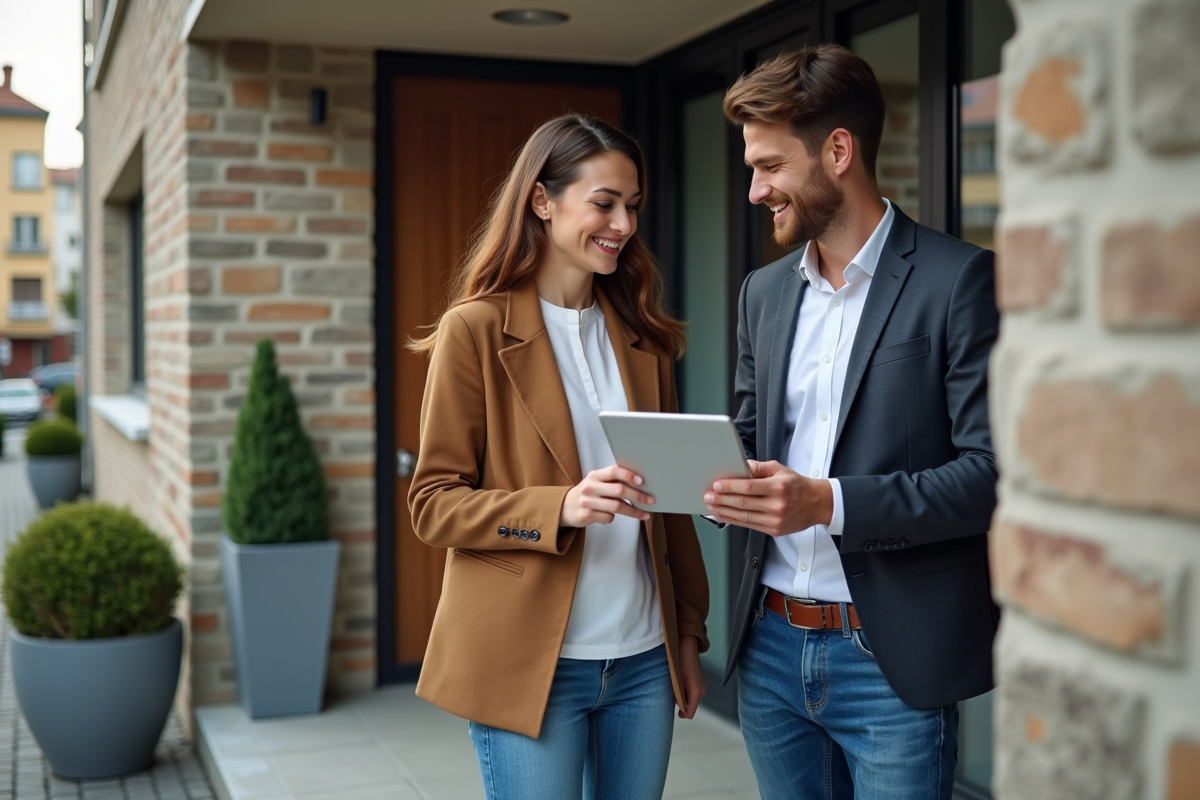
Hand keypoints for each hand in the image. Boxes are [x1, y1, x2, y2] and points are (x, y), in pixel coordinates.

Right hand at [561, 465, 653, 527]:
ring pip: (617, 506)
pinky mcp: (586, 516)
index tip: (642, 481)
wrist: (565, 507)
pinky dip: (613, 517)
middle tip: (651, 500)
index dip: (629, 475)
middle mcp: (590, 487)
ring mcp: (587, 502)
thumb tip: (639, 483)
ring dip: (634, 511)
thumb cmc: (589, 493)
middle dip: (638, 496)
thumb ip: (612, 481)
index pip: (614, 471)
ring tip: (644, 514)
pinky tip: (611, 515)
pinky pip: (608, 518)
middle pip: (619, 490)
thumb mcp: (596, 482)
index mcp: (594, 476)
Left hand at [677, 635, 705, 719]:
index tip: (671, 707)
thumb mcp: (676, 680)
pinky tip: (676, 682)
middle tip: (670, 694)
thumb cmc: (680, 659)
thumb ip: (678, 697)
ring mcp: (700, 686)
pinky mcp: (697, 682)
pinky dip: (682, 692)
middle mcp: (701, 690)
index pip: (689, 713)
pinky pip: (690, 693)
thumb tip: (678, 709)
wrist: (686, 644)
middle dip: (679, 705)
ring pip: (689, 700)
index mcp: (697, 691)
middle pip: (690, 707)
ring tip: (673, 686)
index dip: (680, 713)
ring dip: (680, 697)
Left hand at [703, 460, 832, 536]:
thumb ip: (758, 468)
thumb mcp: (780, 469)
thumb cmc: (797, 485)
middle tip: (708, 497)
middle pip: (743, 503)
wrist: (817, 504)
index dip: (730, 487)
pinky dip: (734, 521)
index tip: (716, 485)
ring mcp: (775, 520)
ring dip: (724, 512)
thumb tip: (740, 466)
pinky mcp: (774, 530)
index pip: (749, 487)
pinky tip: (724, 516)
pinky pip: (749, 526)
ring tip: (711, 507)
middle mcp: (777, 505)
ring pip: (743, 517)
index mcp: (778, 487)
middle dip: (722, 500)